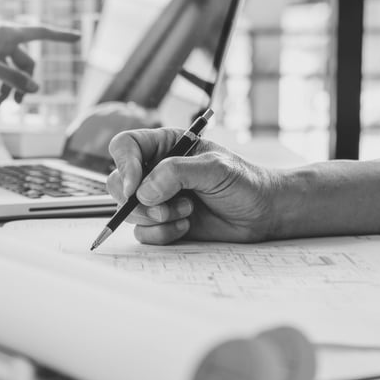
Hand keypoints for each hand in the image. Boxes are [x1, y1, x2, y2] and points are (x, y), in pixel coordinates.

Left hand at [0, 25, 79, 107]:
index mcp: (8, 33)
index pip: (41, 33)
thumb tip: (35, 90)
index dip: (60, 36)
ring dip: (4, 90)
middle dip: (22, 84)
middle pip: (24, 63)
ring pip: (6, 72)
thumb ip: (12, 78)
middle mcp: (1, 39)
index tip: (78, 37)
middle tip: (16, 104)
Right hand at [106, 128, 279, 243]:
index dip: (124, 165)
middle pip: (117, 182)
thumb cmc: (244, 182)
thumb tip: (142, 192)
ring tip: (188, 211)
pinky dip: (162, 234)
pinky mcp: (162, 223)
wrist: (263, 213)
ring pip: (128, 211)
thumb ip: (176, 172)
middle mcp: (155, 171)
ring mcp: (156, 199)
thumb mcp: (214, 168)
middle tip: (163, 208)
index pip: (125, 146)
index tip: (134, 188)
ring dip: (156, 217)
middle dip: (137, 201)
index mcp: (165, 145)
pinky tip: (187, 226)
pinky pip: (143, 233)